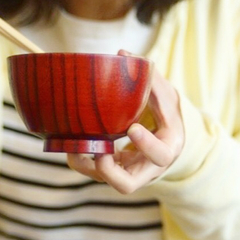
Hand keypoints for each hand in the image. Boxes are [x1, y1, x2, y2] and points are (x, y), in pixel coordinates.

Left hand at [67, 54, 184, 193]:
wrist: (166, 140)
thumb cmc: (167, 117)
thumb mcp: (167, 97)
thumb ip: (151, 78)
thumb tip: (122, 54)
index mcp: (167, 149)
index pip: (160, 155)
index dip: (146, 145)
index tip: (132, 128)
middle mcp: (147, 169)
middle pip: (126, 186)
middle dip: (108, 171)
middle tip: (99, 152)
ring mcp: (128, 173)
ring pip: (104, 182)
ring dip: (86, 166)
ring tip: (73, 145)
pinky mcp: (114, 172)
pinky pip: (95, 173)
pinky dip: (81, 160)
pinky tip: (71, 142)